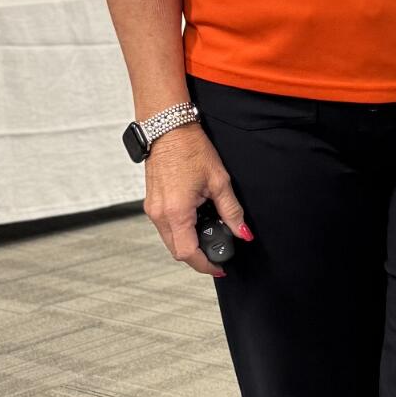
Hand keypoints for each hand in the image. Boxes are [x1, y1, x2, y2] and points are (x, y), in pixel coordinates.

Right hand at [142, 124, 250, 277]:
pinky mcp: (151, 204)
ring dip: (189, 243)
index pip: (188, 253)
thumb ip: (231, 210)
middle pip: (177, 250)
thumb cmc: (191, 149)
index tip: (220, 268)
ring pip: (170, 240)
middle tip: (219, 252)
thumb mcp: (219, 180)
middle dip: (198, 256)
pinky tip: (197, 220)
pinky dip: (181, 230)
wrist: (168, 129)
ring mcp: (152, 210)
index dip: (205, 264)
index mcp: (176, 212)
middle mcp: (159, 215)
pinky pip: (165, 227)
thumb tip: (243, 232)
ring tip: (211, 234)